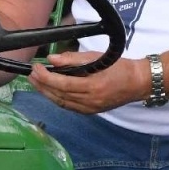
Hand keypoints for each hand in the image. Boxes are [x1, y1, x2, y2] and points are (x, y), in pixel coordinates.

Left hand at [28, 52, 148, 114]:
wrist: (137, 83)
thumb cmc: (119, 66)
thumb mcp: (96, 57)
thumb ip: (73, 59)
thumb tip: (51, 59)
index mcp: (92, 86)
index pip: (62, 84)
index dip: (46, 77)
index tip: (36, 68)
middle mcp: (89, 101)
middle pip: (59, 95)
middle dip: (42, 85)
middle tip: (31, 75)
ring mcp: (90, 109)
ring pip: (62, 103)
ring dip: (47, 93)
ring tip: (36, 83)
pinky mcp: (91, 111)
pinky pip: (69, 106)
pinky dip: (57, 99)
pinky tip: (50, 91)